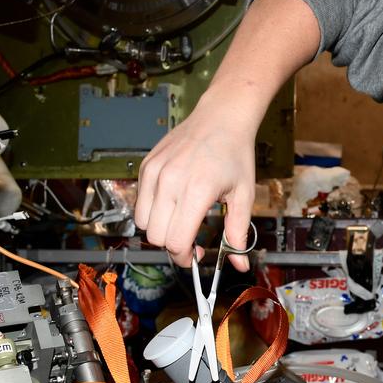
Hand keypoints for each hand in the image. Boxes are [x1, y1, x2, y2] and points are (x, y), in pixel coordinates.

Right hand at [134, 95, 255, 268]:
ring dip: (160, 229)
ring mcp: (154, 173)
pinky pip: (139, 202)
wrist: (221, 117)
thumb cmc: (235, 154)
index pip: (175, 241)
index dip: (185, 257)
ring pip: (142, 223)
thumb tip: (240, 264)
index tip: (196, 256)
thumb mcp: (243, 196)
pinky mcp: (146, 166)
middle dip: (173, 246)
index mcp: (196, 191)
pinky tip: (172, 202)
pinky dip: (152, 211)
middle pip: (156, 237)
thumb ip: (238, 233)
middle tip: (191, 240)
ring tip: (180, 220)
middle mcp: (170, 182)